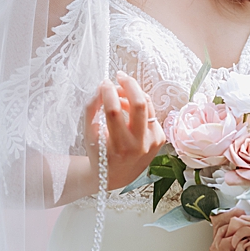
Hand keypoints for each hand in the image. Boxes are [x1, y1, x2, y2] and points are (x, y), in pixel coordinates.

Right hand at [84, 71, 165, 190]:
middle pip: (139, 104)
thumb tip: (103, 86)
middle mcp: (139, 145)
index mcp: (118, 147)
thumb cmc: (99, 152)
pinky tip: (127, 108)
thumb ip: (92, 109)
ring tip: (119, 92)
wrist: (118, 175)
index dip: (108, 93)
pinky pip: (150, 114)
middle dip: (129, 85)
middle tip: (119, 75)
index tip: (103, 83)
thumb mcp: (89, 134)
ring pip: (147, 106)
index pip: (114, 112)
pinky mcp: (160, 138)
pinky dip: (138, 107)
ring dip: (133, 94)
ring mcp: (153, 141)